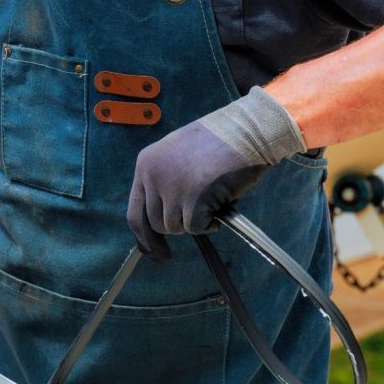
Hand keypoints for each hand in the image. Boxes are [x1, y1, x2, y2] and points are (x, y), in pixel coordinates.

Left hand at [127, 87, 305, 260]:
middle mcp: (153, 176)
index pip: (135, 211)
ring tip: (212, 197)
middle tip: (196, 220)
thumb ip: (164, 183)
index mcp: (145, 164)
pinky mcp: (192, 200)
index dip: (143, 237)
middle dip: (176, 227)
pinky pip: (196, 227)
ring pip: (176, 227)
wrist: (248, 131)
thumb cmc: (220, 142)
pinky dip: (210, 222)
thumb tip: (162, 220)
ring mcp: (171, 188)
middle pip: (156, 224)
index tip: (152, 252)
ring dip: (195, 220)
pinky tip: (221, 202)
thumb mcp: (178, 156)